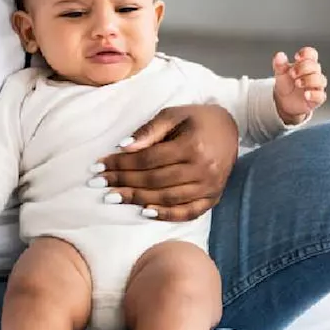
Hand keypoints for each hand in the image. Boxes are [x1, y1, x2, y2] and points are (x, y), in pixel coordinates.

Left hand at [93, 105, 238, 222]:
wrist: (231, 128)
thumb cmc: (197, 118)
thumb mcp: (174, 114)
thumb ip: (150, 130)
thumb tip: (123, 147)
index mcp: (192, 146)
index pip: (148, 159)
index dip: (121, 163)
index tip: (99, 166)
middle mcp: (202, 169)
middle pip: (155, 180)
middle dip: (123, 182)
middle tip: (98, 183)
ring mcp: (210, 186)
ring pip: (167, 198)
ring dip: (138, 199)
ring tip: (113, 197)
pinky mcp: (213, 197)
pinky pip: (188, 212)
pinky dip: (166, 215)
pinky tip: (145, 212)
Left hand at [273, 47, 327, 123]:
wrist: (284, 101)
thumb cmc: (286, 84)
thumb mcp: (280, 73)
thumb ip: (279, 64)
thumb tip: (280, 55)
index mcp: (305, 64)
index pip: (311, 54)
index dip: (306, 53)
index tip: (296, 57)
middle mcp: (313, 73)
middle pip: (315, 66)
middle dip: (303, 68)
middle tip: (292, 74)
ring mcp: (316, 86)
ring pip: (321, 80)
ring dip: (309, 80)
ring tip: (297, 83)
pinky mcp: (317, 98)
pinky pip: (321, 96)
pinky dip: (314, 94)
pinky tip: (305, 95)